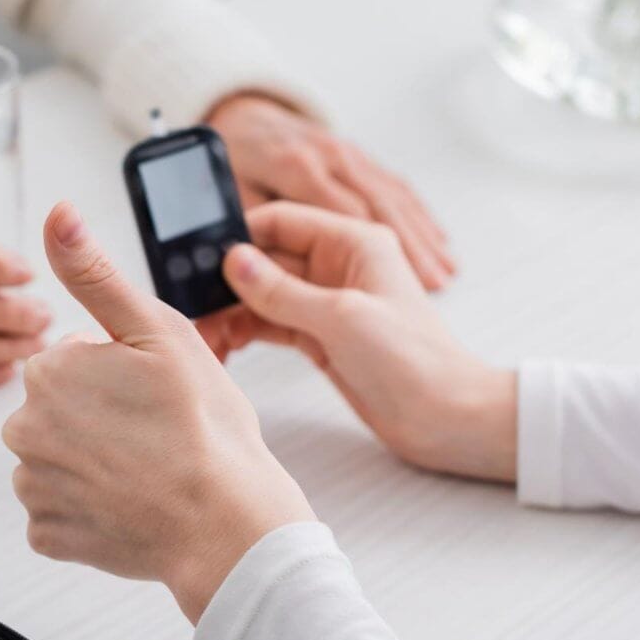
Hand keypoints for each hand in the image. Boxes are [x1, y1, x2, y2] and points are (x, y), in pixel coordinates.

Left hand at [2, 203, 313, 623]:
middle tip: (156, 431)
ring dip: (92, 461)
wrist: (227, 526)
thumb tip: (57, 214)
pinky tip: (130, 504)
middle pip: (61, 407)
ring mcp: (33, 485)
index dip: (121, 369)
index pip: (75, 356)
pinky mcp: (47, 534)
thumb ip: (96, 273)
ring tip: (147, 470)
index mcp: (49, 370)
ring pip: (58, 457)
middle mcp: (24, 426)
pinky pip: (60, 510)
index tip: (155, 392)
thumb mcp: (159, 331)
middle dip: (99, 413)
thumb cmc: (205, 426)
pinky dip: (89, 508)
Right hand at [198, 203, 516, 482]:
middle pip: (267, 258)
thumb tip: (234, 261)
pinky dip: (246, 332)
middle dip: (227, 281)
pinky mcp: (322, 337)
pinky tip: (225, 345)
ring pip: (264, 295)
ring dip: (232, 311)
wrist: (446, 419)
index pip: (283, 220)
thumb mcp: (341, 318)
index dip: (240, 236)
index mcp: (354, 243)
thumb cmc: (415, 362)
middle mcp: (339, 266)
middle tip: (193, 305)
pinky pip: (272, 323)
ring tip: (205, 335)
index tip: (199, 256)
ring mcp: (329, 302)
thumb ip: (282, 290)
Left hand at [207, 94, 455, 289]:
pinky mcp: (360, 158)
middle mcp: (331, 157)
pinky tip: (438, 240)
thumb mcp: (232, 190)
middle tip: (437, 282)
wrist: (245, 114)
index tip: (397, 277)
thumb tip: (248, 266)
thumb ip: (244, 224)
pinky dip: (418, 215)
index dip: (370, 246)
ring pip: (393, 197)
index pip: (343, 212)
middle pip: (379, 205)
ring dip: (422, 234)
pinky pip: (394, 187)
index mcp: (297, 166)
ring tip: (447, 271)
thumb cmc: (235, 158)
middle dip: (411, 244)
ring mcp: (350, 155)